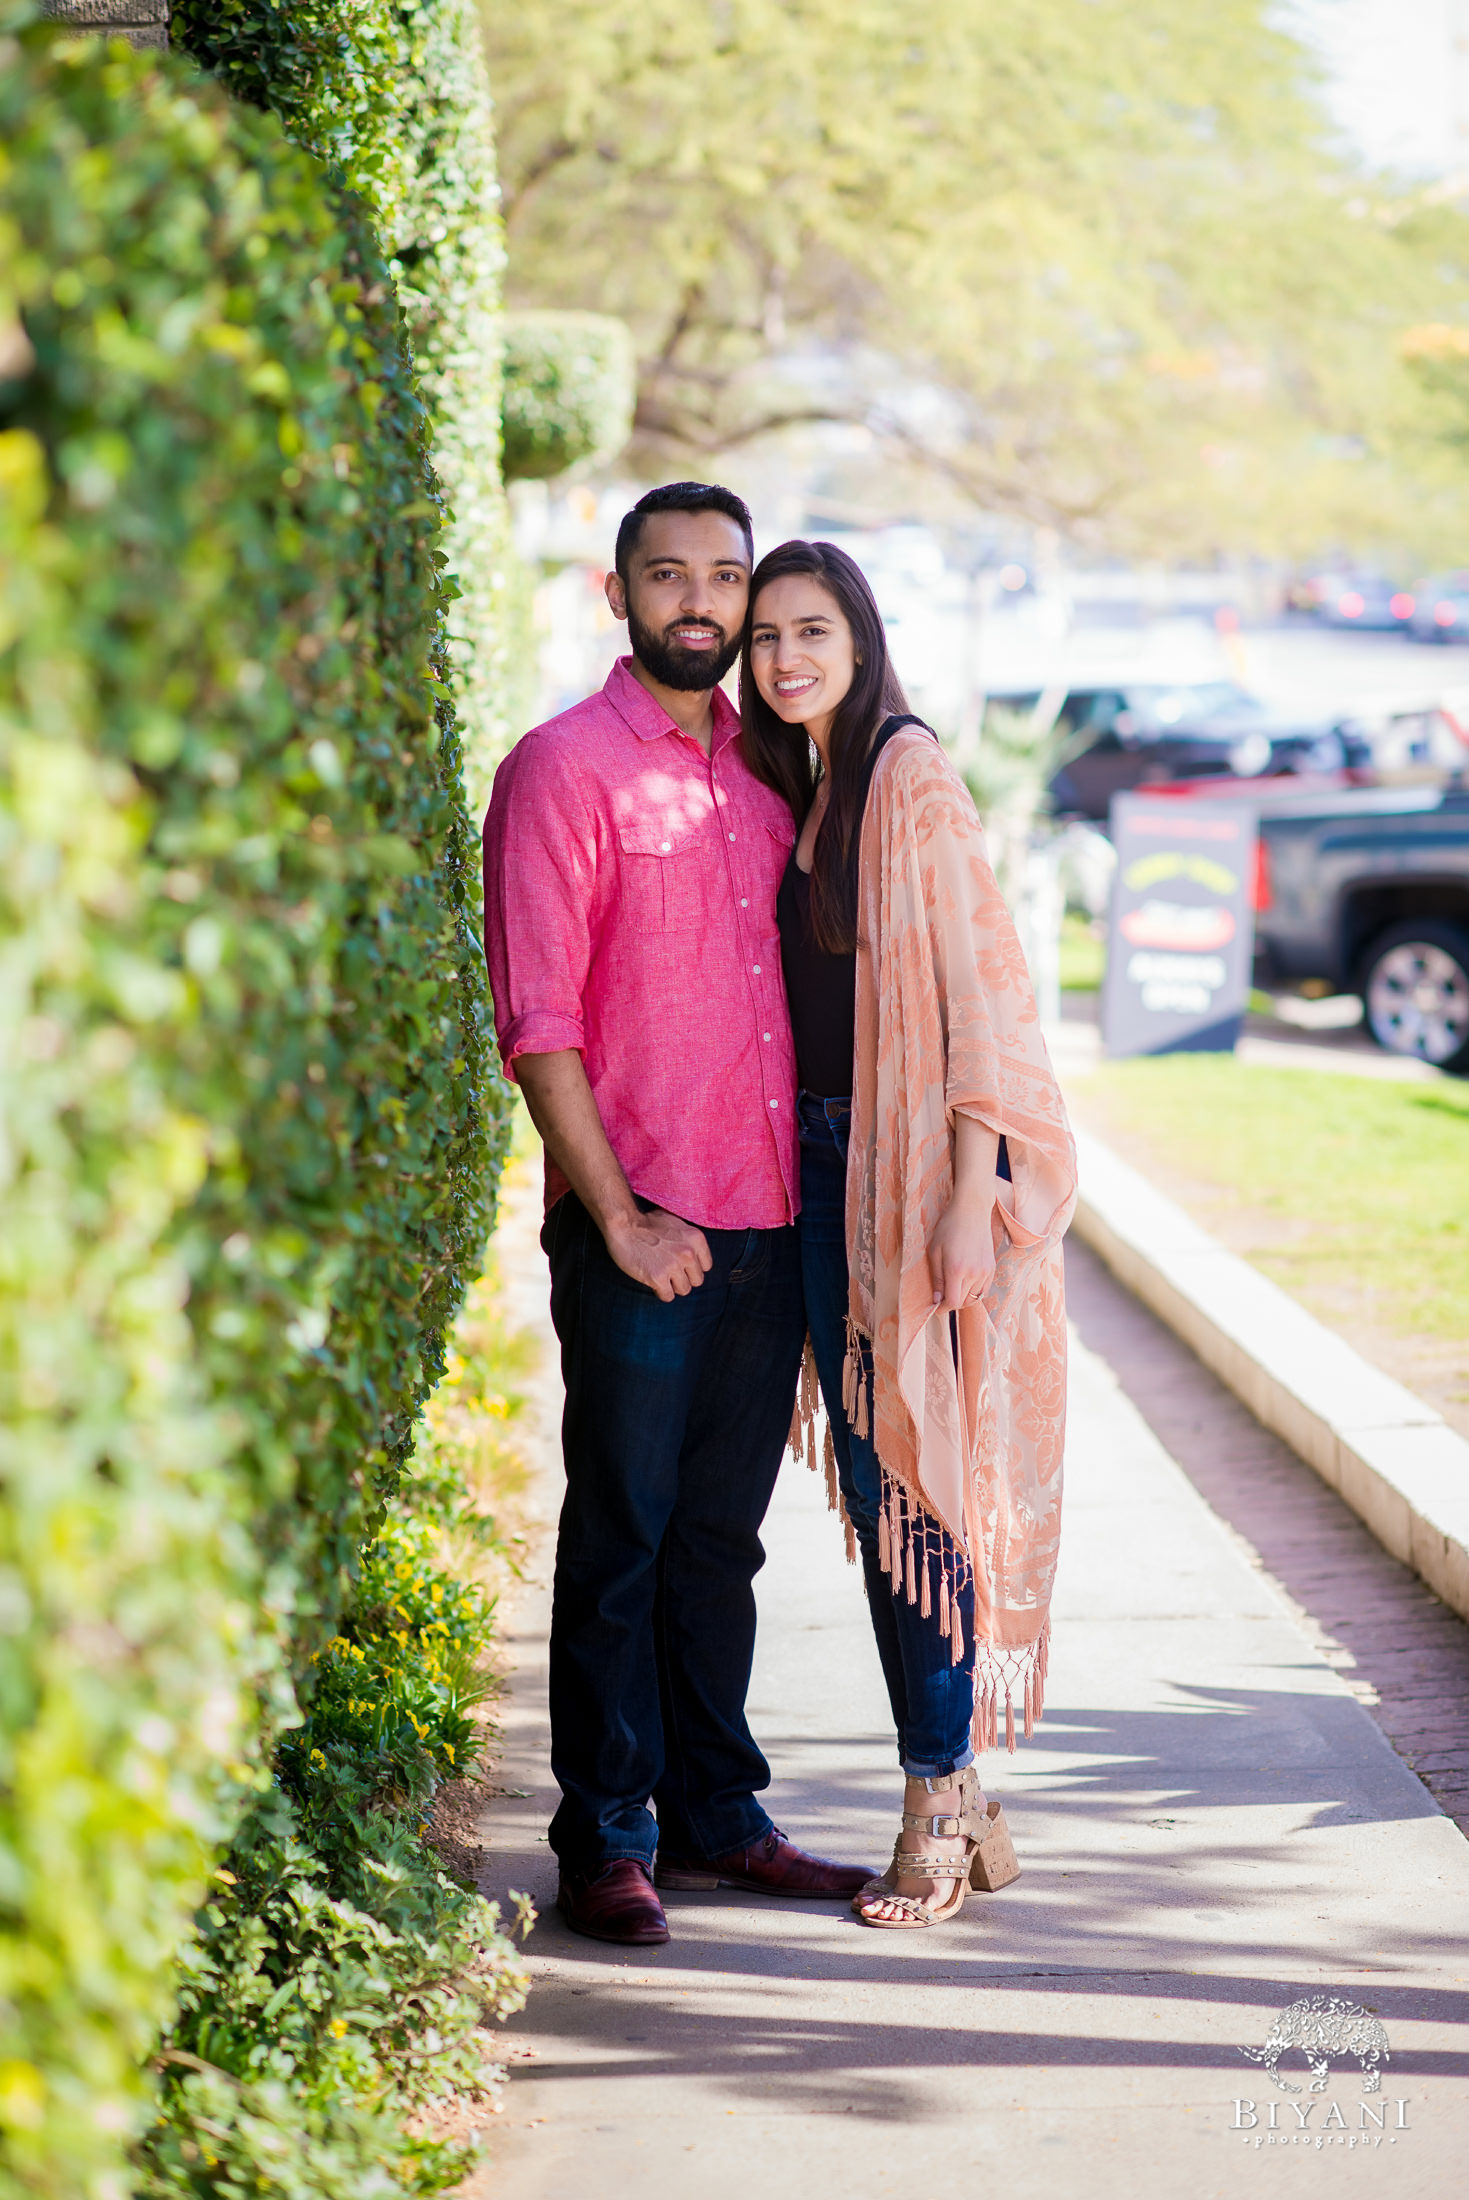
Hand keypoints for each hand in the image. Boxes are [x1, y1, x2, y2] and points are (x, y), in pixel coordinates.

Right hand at [604, 1206, 712, 1301]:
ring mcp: (674, 1266)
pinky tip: (652, 1281)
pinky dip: (660, 1291)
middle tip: (669, 1271)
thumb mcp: (676, 1224)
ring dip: (671, 1286)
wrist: (624, 1225)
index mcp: (696, 1239)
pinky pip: (668, 1296)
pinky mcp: (658, 1277)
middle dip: (683, 1278)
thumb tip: (695, 1255)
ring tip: (659, 1275)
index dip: (692, 1267)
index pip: (706, 1266)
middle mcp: (688, 1253)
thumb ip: (688, 1240)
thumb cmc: (647, 1223)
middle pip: (697, 1280)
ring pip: (683, 1290)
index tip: (681, 1264)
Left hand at [926, 1190, 995, 1313]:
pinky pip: (984, 1290)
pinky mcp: (992, 1267)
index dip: (943, 1308)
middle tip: (942, 1296)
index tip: (936, 1307)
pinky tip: (965, 1283)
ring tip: (953, 1288)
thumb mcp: (934, 1251)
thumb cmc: (949, 1227)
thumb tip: (937, 1299)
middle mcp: (973, 1274)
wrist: (971, 1210)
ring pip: (975, 1298)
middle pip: (964, 1302)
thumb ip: (936, 1278)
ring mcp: (985, 1271)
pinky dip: (974, 1292)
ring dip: (963, 1298)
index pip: (953, 1302)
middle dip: (951, 1303)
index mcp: (956, 1270)